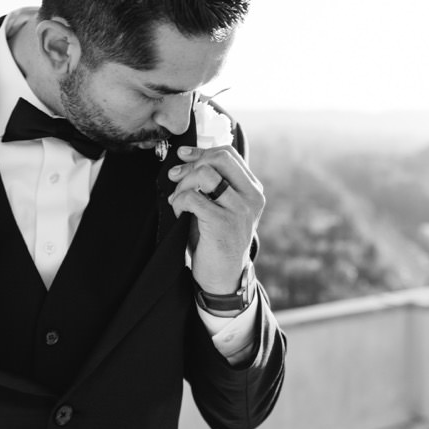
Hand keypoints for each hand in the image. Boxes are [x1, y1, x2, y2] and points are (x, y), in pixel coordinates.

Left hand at [168, 143, 265, 295]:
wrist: (223, 277)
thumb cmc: (217, 237)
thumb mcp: (221, 206)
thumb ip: (214, 182)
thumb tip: (186, 155)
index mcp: (252, 190)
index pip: (228, 154)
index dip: (201, 151)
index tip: (183, 156)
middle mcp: (251, 198)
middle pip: (218, 158)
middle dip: (191, 164)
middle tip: (176, 178)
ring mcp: (239, 211)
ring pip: (204, 174)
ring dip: (183, 184)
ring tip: (178, 200)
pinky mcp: (223, 223)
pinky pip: (192, 197)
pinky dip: (178, 201)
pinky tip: (178, 213)